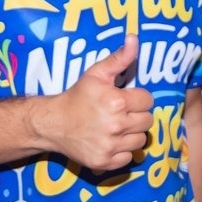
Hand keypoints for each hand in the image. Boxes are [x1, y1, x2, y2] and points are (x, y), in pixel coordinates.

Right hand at [51, 34, 153, 169]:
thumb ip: (119, 58)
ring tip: (116, 126)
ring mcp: (110, 146)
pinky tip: (110, 141)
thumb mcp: (96, 73)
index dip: (137, 98)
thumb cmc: (77, 96)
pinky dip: (122, 151)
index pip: (147, 100)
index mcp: (117, 102)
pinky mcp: (105, 162)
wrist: (53, 123)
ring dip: (132, 133)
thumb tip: (134, 38)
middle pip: (147, 121)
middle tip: (121, 113)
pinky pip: (129, 157)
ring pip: (140, 140)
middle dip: (136, 115)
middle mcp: (116, 126)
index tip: (125, 98)